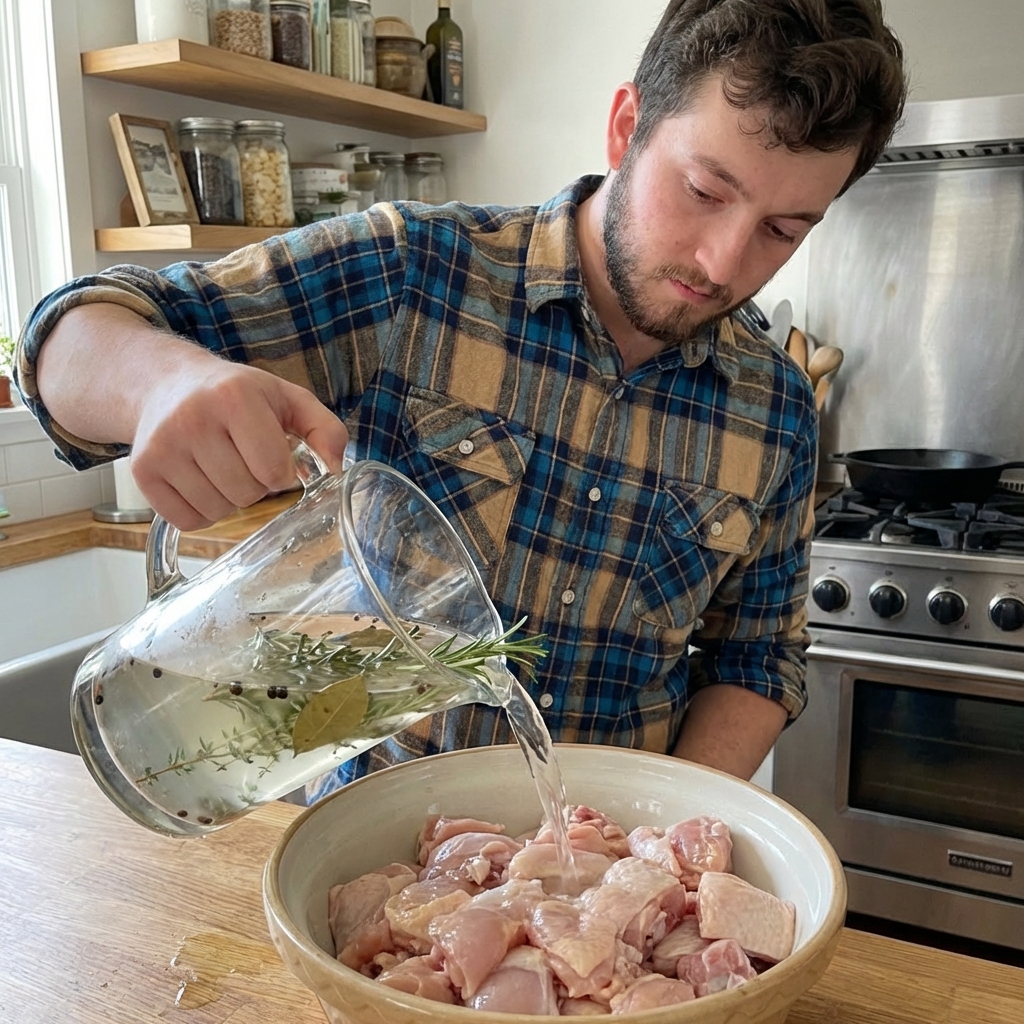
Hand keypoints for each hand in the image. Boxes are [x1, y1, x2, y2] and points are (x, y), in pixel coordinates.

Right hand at [130, 357, 348, 531]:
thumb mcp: (288, 399)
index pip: (272, 470)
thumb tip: (335, 471)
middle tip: (245, 460)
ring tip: (222, 467)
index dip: (282, 473)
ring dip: (230, 500)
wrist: (166, 385)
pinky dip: (202, 511)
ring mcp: (161, 447)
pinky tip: (200, 481)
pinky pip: (187, 521)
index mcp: (235, 397)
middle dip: (256, 486)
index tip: (275, 456)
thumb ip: (326, 430)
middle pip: (245, 494)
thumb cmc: (237, 396)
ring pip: (217, 511)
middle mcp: (191, 419)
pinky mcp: (142, 472)